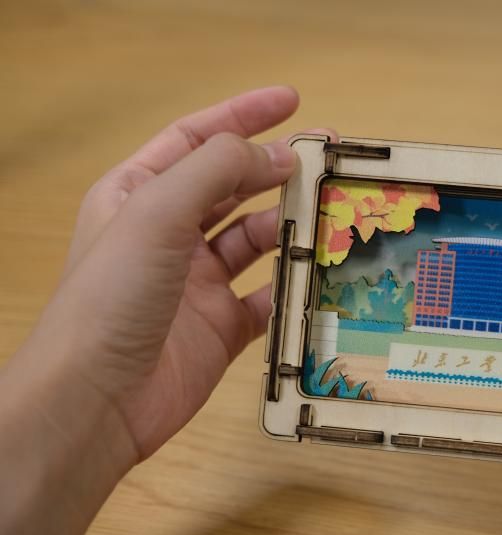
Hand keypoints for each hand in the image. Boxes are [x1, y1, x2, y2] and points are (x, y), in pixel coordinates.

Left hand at [14, 86, 333, 463]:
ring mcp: (197, 283)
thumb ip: (215, 170)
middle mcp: (168, 234)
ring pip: (256, 241)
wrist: (98, 397)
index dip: (242, 116)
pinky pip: (268, 298)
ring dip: (290, 226)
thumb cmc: (111, 297)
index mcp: (138, 195)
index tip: (293, 101)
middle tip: (328, 159)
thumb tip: (276, 153)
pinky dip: (293, 286)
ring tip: (333, 214)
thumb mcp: (157, 213)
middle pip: (232, 187)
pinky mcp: (222, 327)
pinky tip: (318, 274)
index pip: (195, 140)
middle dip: (277, 169)